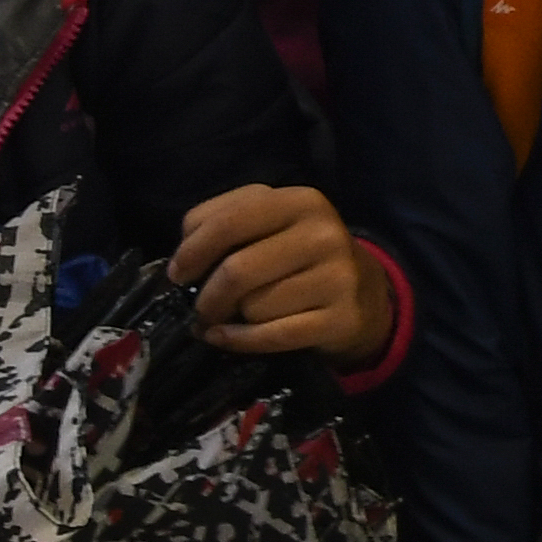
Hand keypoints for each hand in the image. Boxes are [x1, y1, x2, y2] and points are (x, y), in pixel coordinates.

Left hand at [180, 187, 389, 359]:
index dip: (192, 251)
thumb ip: (222, 224)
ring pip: (254, 307)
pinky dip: (240, 340)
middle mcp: (323, 234)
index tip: (179, 274)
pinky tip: (227, 337)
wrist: (363, 293)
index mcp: (300, 201)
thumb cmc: (298, 255)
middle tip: (202, 308)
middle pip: (237, 270)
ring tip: (238, 316)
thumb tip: (183, 263)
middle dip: (207, 296)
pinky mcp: (341, 318)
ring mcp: (337, 277)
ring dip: (234, 318)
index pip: (229, 222)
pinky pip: (272, 336)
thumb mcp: (269, 225)